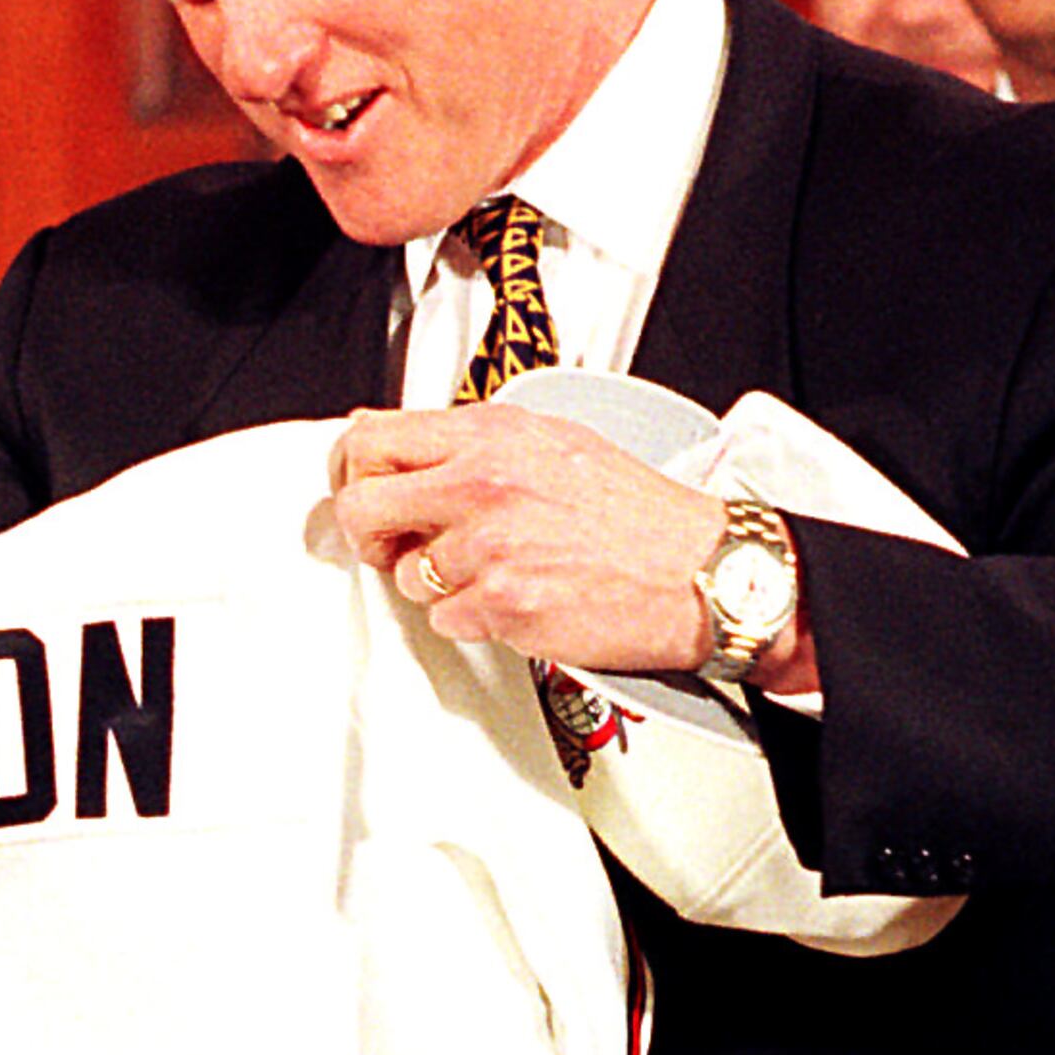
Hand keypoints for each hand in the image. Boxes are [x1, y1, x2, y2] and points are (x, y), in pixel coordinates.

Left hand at [328, 404, 806, 679]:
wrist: (702, 570)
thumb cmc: (639, 514)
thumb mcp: (554, 443)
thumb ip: (474, 444)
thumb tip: (404, 447)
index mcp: (492, 435)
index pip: (371, 437)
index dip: (351, 470)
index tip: (357, 488)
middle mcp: (483, 484)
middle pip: (361, 506)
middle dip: (369, 533)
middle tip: (395, 543)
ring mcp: (490, 546)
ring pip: (405, 574)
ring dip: (437, 582)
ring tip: (496, 569)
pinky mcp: (502, 603)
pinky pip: (445, 618)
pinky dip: (473, 617)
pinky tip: (517, 598)